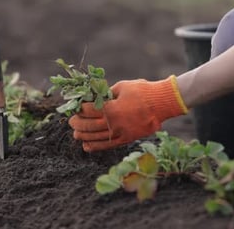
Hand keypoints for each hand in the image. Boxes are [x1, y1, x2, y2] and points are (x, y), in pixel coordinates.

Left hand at [68, 76, 187, 151]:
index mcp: (111, 108)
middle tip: (71, 121)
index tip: (76, 107)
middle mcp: (114, 123)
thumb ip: (107, 94)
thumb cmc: (143, 91)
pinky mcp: (127, 139)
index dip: (80, 108)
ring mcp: (120, 133)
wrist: (162, 103)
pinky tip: (86, 146)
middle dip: (77, 123)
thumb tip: (94, 97)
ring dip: (83, 136)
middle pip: (89, 125)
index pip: (89, 110)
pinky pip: (108, 145)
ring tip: (76, 134)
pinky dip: (95, 146)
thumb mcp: (122, 87)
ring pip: (96, 137)